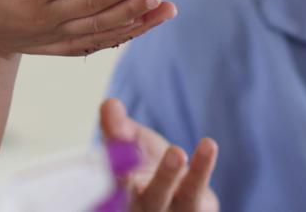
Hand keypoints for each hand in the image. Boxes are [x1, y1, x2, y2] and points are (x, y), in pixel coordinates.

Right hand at [99, 98, 218, 211]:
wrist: (180, 186)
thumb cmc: (147, 165)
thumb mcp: (129, 142)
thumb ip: (117, 127)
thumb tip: (109, 104)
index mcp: (115, 196)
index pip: (104, 191)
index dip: (99, 181)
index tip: (97, 163)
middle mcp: (138, 209)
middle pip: (131, 202)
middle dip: (129, 184)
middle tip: (130, 167)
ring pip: (166, 198)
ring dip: (168, 175)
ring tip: (176, 152)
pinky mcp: (194, 211)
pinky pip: (196, 192)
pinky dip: (201, 167)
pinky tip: (208, 145)